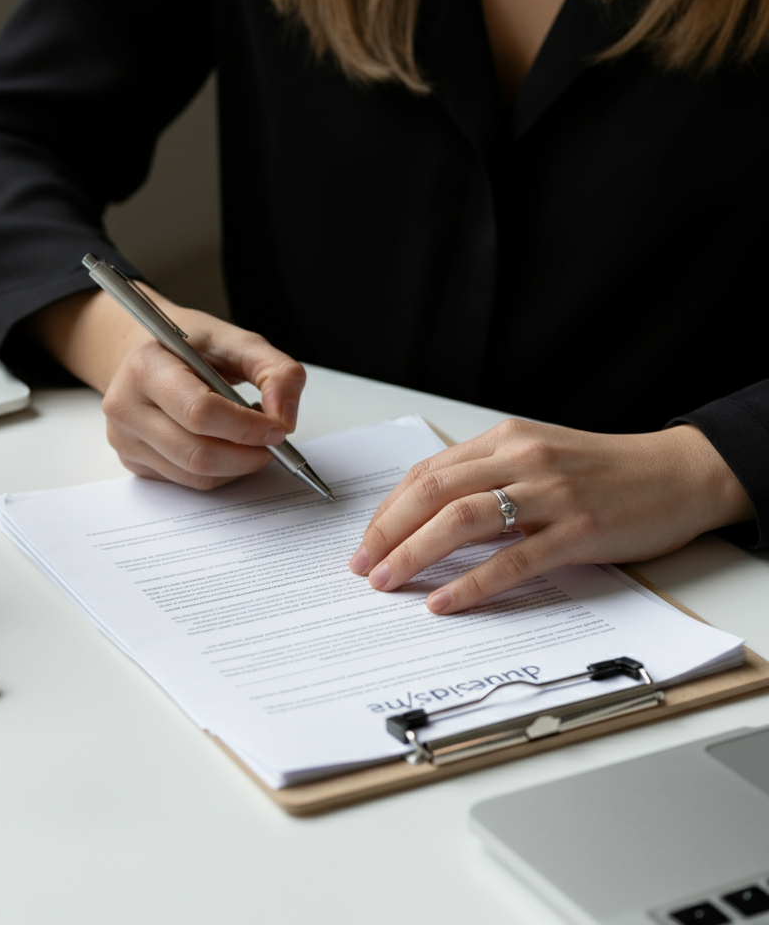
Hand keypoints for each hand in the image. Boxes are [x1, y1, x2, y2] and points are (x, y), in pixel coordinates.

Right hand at [28, 287, 305, 488]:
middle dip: (247, 455)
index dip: (246, 427)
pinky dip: (219, 471)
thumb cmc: (190, 344)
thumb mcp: (237, 340)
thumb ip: (276, 371)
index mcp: (146, 366)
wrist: (145, 351)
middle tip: (273, 443)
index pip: (199, 412)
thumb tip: (285, 418)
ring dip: (237, 465)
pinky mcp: (133, 461)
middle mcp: (126, 406)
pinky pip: (187, 481)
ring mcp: (124, 439)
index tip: (278, 429)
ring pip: (195, 475)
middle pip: (196, 453)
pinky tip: (224, 444)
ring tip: (250, 438)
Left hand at [348, 419, 753, 614]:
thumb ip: (487, 476)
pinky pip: (513, 559)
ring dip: (416, 553)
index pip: (428, 473)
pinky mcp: (578, 530)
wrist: (677, 472)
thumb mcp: (537, 456)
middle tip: (363, 565)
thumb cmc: (603, 470)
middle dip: (388, 531)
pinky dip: (471, 582)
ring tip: (388, 581)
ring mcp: (550, 494)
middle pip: (433, 493)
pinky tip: (444, 600)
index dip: (389, 509)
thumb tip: (429, 515)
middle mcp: (521, 459)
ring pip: (463, 521)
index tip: (367, 539)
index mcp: (505, 439)